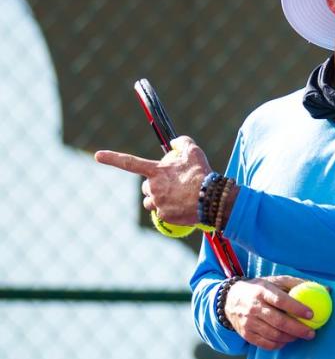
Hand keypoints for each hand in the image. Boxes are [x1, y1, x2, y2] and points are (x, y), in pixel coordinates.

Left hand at [95, 136, 210, 225]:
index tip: (97, 156)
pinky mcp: (164, 216)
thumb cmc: (202, 174)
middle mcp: (153, 187)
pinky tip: (184, 209)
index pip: (129, 162)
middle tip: (171, 187)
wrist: (212, 199)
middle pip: (145, 188)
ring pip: (151, 202)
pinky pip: (162, 215)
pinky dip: (170, 212)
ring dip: (159, 201)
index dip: (112, 158)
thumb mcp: (194, 153)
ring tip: (177, 199)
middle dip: (154, 187)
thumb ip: (183, 143)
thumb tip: (174, 142)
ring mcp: (158, 203)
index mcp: (155, 171)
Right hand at [224, 275, 317, 349]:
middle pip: (278, 322)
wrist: (230, 299)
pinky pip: (266, 344)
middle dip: (298, 329)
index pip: (281, 300)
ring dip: (291, 338)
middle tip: (312, 333)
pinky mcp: (246, 334)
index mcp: (262, 291)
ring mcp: (248, 322)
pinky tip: (288, 340)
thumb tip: (327, 289)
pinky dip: (279, 344)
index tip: (312, 314)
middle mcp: (254, 307)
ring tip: (302, 336)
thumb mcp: (277, 281)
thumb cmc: (261, 289)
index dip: (297, 308)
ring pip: (273, 335)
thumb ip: (300, 284)